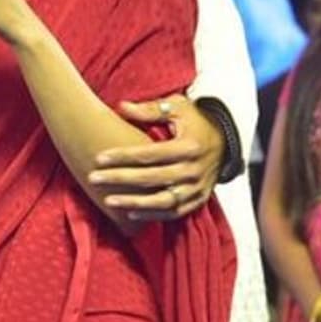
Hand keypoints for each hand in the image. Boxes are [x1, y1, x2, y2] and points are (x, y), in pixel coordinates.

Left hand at [87, 97, 225, 220]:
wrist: (226, 141)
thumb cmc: (197, 121)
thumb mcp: (179, 108)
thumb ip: (151, 109)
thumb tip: (122, 107)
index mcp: (188, 146)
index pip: (149, 154)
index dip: (122, 156)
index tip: (99, 158)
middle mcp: (194, 170)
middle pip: (151, 178)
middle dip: (120, 179)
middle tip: (94, 178)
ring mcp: (197, 188)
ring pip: (161, 201)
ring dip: (134, 202)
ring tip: (108, 201)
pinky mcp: (198, 200)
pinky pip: (174, 213)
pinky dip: (152, 215)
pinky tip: (130, 212)